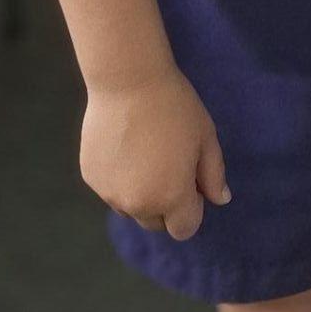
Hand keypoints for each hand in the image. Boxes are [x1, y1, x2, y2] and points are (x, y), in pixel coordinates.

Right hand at [81, 69, 228, 240]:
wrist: (128, 82)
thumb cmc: (176, 107)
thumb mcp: (205, 138)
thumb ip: (213, 175)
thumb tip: (220, 200)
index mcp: (170, 198)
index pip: (184, 229)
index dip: (192, 208)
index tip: (192, 180)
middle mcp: (137, 205)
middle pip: (155, 223)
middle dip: (166, 205)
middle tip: (171, 165)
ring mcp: (109, 194)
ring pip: (130, 209)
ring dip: (141, 194)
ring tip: (147, 153)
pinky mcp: (90, 178)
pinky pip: (110, 190)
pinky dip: (120, 179)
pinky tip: (125, 145)